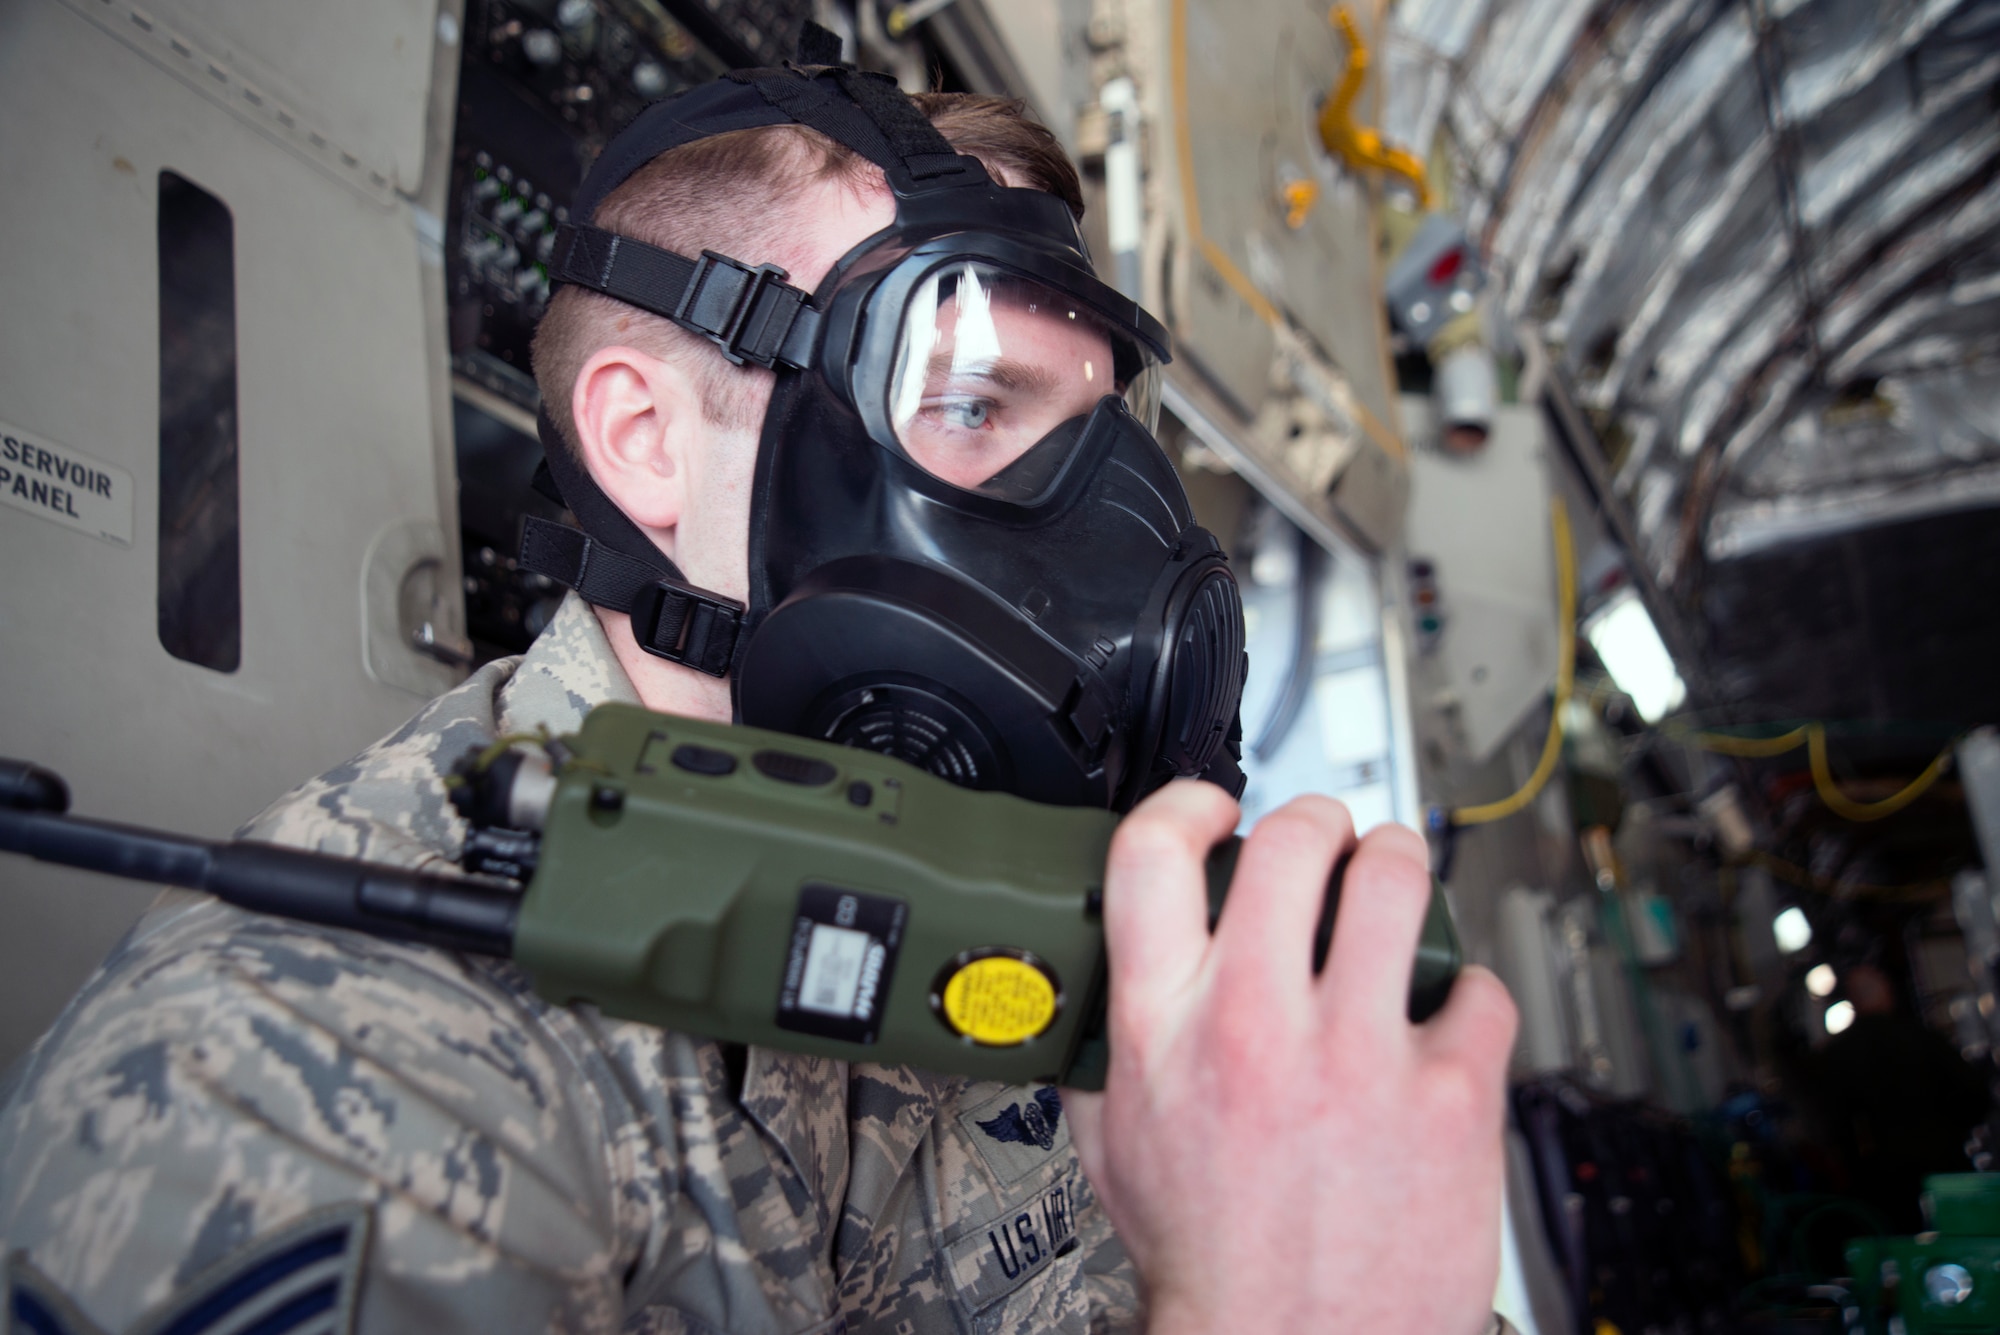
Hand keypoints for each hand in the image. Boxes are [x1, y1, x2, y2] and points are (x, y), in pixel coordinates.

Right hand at [1063, 782, 1516, 1334]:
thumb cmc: (1212, 1264)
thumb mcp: (1114, 1148)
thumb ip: (1107, 1051)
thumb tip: (1105, 986)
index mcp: (1166, 1031)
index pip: (1154, 855)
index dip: (1189, 806)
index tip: (1217, 813)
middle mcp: (1258, 1026)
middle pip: (1293, 841)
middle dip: (1315, 823)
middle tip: (1325, 840)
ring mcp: (1360, 1054)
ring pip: (1396, 879)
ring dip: (1395, 865)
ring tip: (1392, 883)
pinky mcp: (1450, 1094)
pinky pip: (1477, 988)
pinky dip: (1465, 995)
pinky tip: (1444, 1019)